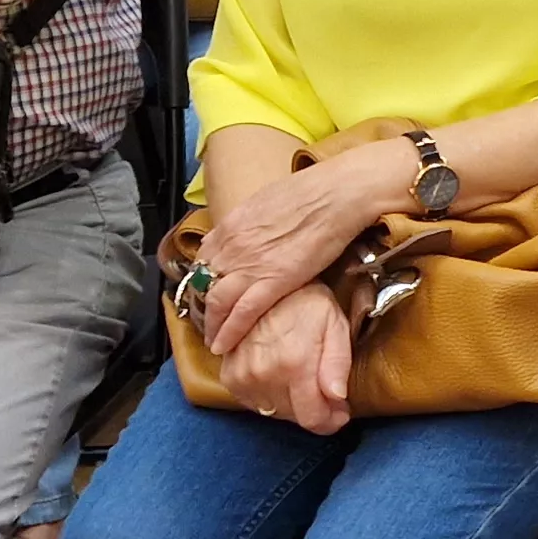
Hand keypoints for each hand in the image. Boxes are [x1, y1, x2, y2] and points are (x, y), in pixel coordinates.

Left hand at [195, 141, 412, 356]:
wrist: (335, 195)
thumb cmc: (312, 192)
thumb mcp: (268, 201)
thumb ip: (254, 221)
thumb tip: (254, 231)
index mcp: (232, 224)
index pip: (204, 256)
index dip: (203, 277)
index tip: (207, 289)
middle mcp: (232, 246)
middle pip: (204, 283)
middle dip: (202, 306)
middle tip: (207, 321)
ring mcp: (250, 265)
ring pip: (216, 303)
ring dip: (212, 325)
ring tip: (213, 340)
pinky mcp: (272, 282)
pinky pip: (242, 313)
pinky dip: (229, 332)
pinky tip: (223, 346)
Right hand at [220, 281, 353, 433]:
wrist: (266, 283)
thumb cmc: (308, 302)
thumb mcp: (335, 325)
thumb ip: (337, 365)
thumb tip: (337, 399)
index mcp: (295, 365)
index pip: (312, 419)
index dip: (330, 421)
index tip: (339, 413)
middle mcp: (265, 375)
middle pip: (294, 417)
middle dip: (313, 408)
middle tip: (323, 388)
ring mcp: (243, 376)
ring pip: (273, 411)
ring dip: (290, 403)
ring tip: (300, 377)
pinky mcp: (229, 375)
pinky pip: (252, 402)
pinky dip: (268, 396)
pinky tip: (279, 377)